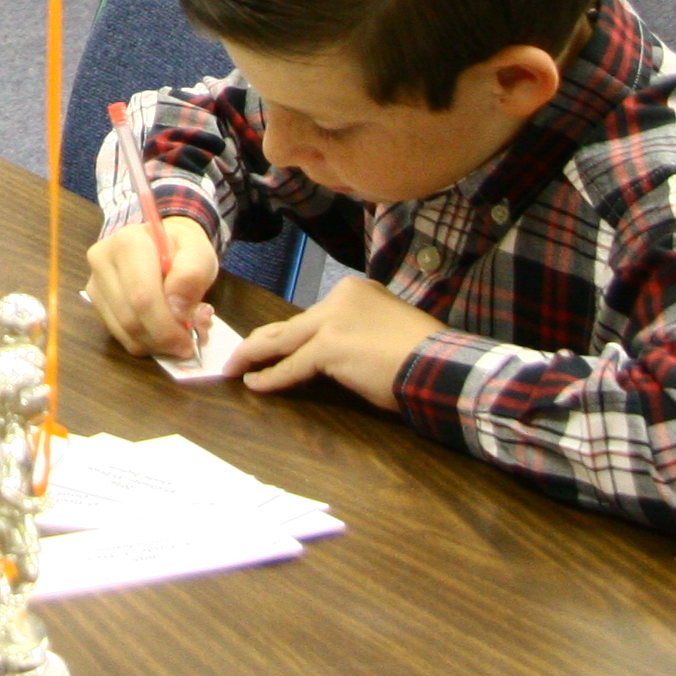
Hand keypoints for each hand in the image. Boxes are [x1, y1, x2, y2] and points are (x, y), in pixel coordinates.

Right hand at [85, 217, 220, 360]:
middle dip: (163, 338)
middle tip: (188, 344)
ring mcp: (95, 283)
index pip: (142, 296)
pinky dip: (146, 343)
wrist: (159, 242)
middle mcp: (102, 261)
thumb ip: (193, 275)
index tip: (190, 334)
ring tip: (178, 332)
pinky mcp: (95, 302)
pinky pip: (121, 337)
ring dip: (156, 343)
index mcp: (127, 242)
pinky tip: (161, 331)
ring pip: (125, 332)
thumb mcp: (198, 251)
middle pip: (131, 318)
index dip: (167, 324)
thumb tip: (178, 311)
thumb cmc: (180, 247)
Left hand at [225, 274, 439, 410]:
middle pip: (290, 324)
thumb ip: (359, 329)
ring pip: (282, 340)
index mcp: (353, 291)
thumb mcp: (388, 327)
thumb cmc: (424, 353)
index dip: (291, 335)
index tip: (274, 346)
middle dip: (260, 342)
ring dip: (254, 356)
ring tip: (234, 368)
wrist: (442, 366)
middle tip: (237, 355)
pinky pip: (291, 367)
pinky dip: (271, 378)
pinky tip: (254, 384)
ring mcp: (331, 322)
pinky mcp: (328, 348)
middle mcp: (337, 299)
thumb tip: (337, 351)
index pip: (312, 317)